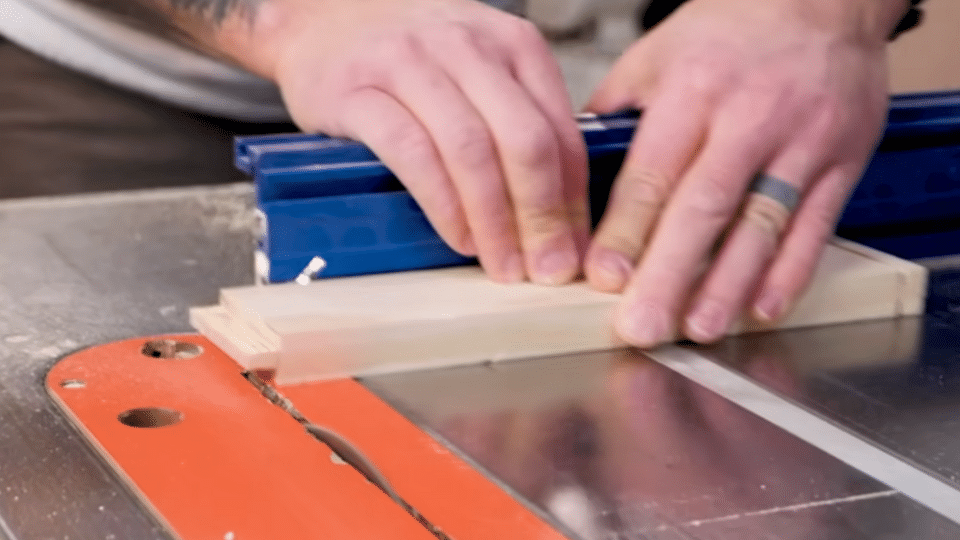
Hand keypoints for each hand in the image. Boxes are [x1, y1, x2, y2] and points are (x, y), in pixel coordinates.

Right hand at [242, 0, 588, 283]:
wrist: (322, 21)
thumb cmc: (409, 56)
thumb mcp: (480, 69)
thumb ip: (521, 120)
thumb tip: (563, 207)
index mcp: (512, 44)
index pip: (561, 131)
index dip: (575, 201)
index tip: (575, 249)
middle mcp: (466, 46)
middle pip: (524, 141)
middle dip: (542, 216)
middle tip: (547, 269)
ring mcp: (410, 65)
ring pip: (471, 150)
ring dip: (495, 220)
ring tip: (502, 264)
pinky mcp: (358, 91)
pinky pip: (412, 153)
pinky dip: (442, 204)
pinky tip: (458, 236)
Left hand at [583, 0, 901, 344]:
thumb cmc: (733, 28)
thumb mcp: (656, 53)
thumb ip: (615, 113)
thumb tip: (571, 169)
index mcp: (693, 90)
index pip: (653, 174)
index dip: (626, 232)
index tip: (603, 278)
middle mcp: (749, 117)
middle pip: (703, 208)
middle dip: (668, 274)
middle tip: (641, 325)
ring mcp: (801, 141)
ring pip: (761, 224)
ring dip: (728, 285)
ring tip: (698, 328)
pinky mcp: (842, 160)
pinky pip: (815, 226)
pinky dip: (790, 273)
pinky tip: (762, 308)